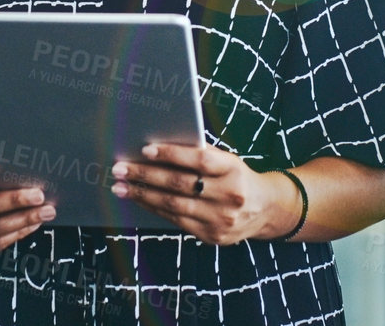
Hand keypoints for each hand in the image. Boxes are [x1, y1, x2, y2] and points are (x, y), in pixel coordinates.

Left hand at [111, 142, 297, 245]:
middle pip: (180, 184)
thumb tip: (157, 148)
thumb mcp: (227, 160)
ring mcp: (220, 219)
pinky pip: (176, 221)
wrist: (264, 209)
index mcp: (232, 169)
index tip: (146, 149)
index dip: (172, 154)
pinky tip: (140, 200)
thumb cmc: (236, 176)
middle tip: (120, 169)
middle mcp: (228, 195)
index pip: (199, 160)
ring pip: (174, 206)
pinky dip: (155, 209)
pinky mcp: (212, 236)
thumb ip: (200, 155)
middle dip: (146, 175)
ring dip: (143, 195)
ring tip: (120, 187)